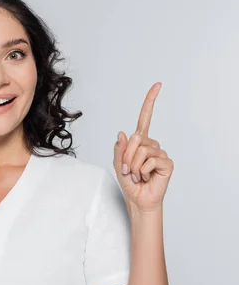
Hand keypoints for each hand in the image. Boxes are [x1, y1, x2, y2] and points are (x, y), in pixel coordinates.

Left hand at [113, 83, 173, 212]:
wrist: (138, 199)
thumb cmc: (129, 182)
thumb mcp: (118, 164)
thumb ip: (119, 149)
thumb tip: (122, 133)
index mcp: (139, 141)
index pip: (145, 118)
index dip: (150, 101)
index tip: (158, 85)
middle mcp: (151, 144)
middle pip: (135, 138)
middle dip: (126, 155)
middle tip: (127, 170)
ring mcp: (160, 153)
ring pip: (141, 151)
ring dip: (134, 165)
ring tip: (137, 175)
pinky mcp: (167, 163)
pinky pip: (150, 161)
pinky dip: (143, 171)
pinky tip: (146, 177)